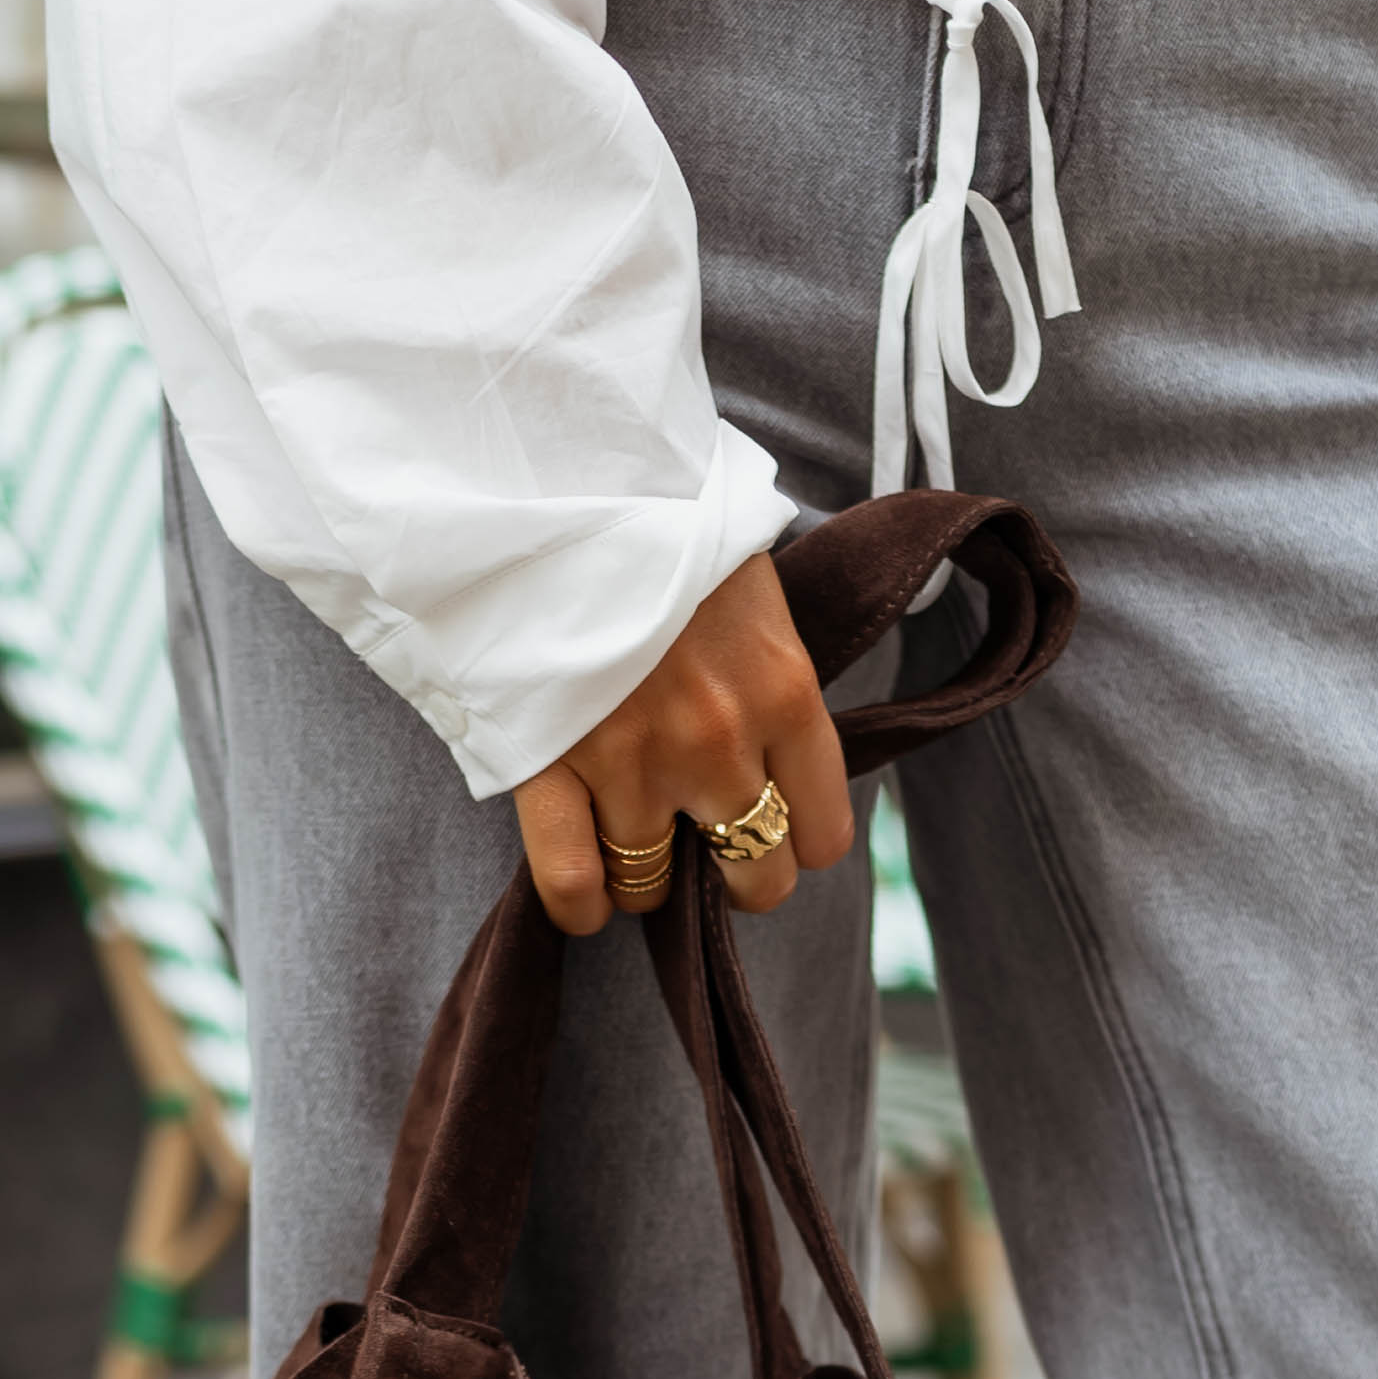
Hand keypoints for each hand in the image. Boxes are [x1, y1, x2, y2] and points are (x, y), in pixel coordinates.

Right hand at [512, 551, 854, 936]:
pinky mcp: (553, 764)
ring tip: (632, 849)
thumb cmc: (662, 518)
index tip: (771, 820)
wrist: (564, 474)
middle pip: (757, 874)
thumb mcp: (752, 590)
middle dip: (735, 871)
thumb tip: (771, 743)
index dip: (797, 839)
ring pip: (656, 883)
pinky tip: (586, 901)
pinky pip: (573, 881)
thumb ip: (768, 676)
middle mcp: (721, 745)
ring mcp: (635, 764)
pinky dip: (581, 904)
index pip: (824, 833)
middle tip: (705, 846)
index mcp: (785, 695)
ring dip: (647, 876)